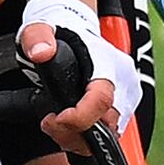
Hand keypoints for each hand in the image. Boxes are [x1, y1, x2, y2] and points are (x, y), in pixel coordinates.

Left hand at [16, 0, 140, 148]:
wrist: (75, 28)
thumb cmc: (60, 31)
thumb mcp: (39, 29)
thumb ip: (37, 37)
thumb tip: (40, 53)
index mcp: (108, 63)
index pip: (102, 100)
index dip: (78, 117)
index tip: (54, 118)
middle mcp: (124, 82)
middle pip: (106, 125)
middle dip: (73, 132)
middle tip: (48, 120)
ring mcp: (126, 97)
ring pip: (108, 134)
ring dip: (77, 137)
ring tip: (54, 121)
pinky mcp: (122, 108)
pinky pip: (107, 133)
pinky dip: (84, 135)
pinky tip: (67, 123)